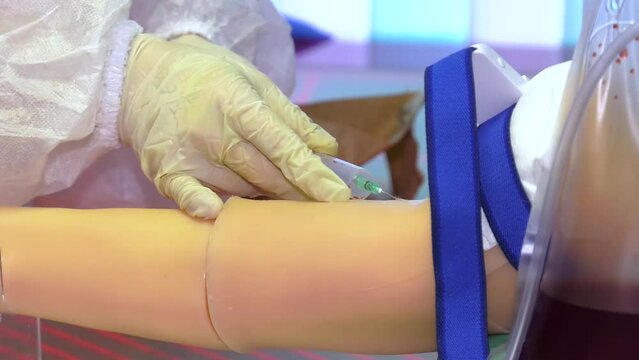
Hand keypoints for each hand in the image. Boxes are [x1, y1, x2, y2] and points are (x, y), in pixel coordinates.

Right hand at [118, 34, 349, 218]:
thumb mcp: (252, 80)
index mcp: (239, 104)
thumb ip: (290, 117)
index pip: (283, 146)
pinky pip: (187, 195)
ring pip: (240, 189)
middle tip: (324, 207)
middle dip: (298, 193)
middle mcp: (215, 132)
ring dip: (266, 198)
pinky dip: (202, 205)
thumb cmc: (206, 75)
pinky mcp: (165, 170)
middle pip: (266, 174)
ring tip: (286, 202)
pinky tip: (216, 213)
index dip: (313, 174)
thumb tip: (327, 148)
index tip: (339, 197)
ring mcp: (188, 153)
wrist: (140, 75)